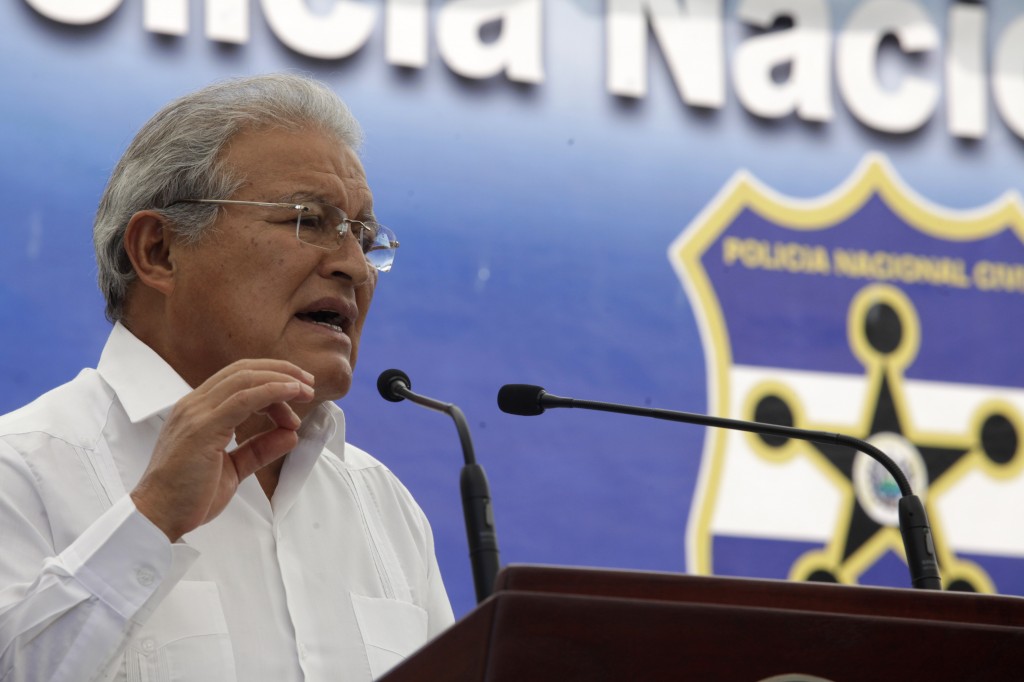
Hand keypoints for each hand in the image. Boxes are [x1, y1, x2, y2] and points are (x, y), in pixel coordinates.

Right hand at [130, 359, 314, 541]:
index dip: (270, 378)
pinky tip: (292, 393)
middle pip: (243, 371)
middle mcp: (194, 405)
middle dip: (281, 372)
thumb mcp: (232, 469)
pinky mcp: (203, 428)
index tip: (297, 391)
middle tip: (309, 383)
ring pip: (245, 380)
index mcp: (197, 411)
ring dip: (281, 381)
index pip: (237, 379)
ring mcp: (196, 414)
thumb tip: (290, 435)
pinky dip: (272, 391)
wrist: (157, 517)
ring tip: (305, 391)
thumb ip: (258, 450)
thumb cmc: (188, 496)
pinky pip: (243, 399)